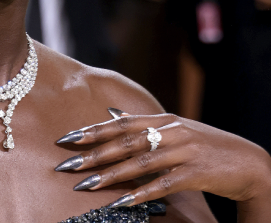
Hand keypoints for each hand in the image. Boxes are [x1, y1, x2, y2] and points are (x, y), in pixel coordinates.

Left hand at [55, 113, 270, 210]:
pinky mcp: (194, 174)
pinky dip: (140, 193)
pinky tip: (121, 202)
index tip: (67, 138)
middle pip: (124, 142)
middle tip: (67, 164)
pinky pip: (162, 185)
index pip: (120, 123)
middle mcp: (170, 131)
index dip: (92, 130)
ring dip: (110, 175)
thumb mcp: (174, 129)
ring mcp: (183, 151)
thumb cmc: (206, 145)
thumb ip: (143, 123)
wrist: (250, 161)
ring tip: (85, 185)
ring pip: (139, 163)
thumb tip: (111, 115)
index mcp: (162, 119)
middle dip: (93, 154)